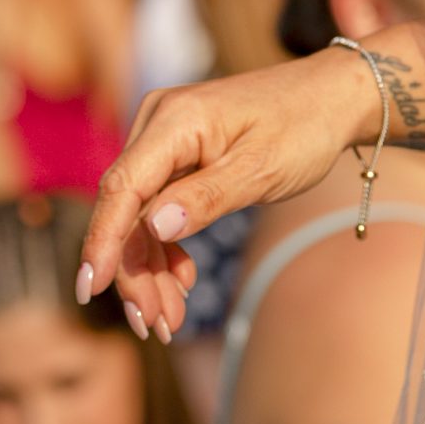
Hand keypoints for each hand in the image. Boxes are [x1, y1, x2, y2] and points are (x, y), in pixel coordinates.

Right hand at [84, 46, 379, 338]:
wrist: (333, 98)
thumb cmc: (305, 126)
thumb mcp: (264, 168)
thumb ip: (209, 197)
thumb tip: (152, 226)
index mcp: (175, 120)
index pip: (123, 187)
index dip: (103, 241)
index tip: (91, 289)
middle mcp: (158, 125)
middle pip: (127, 208)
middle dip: (136, 270)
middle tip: (153, 325)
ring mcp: (165, 140)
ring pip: (140, 214)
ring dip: (150, 268)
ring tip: (168, 319)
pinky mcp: (177, 156)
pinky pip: (158, 207)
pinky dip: (167, 247)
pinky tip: (182, 281)